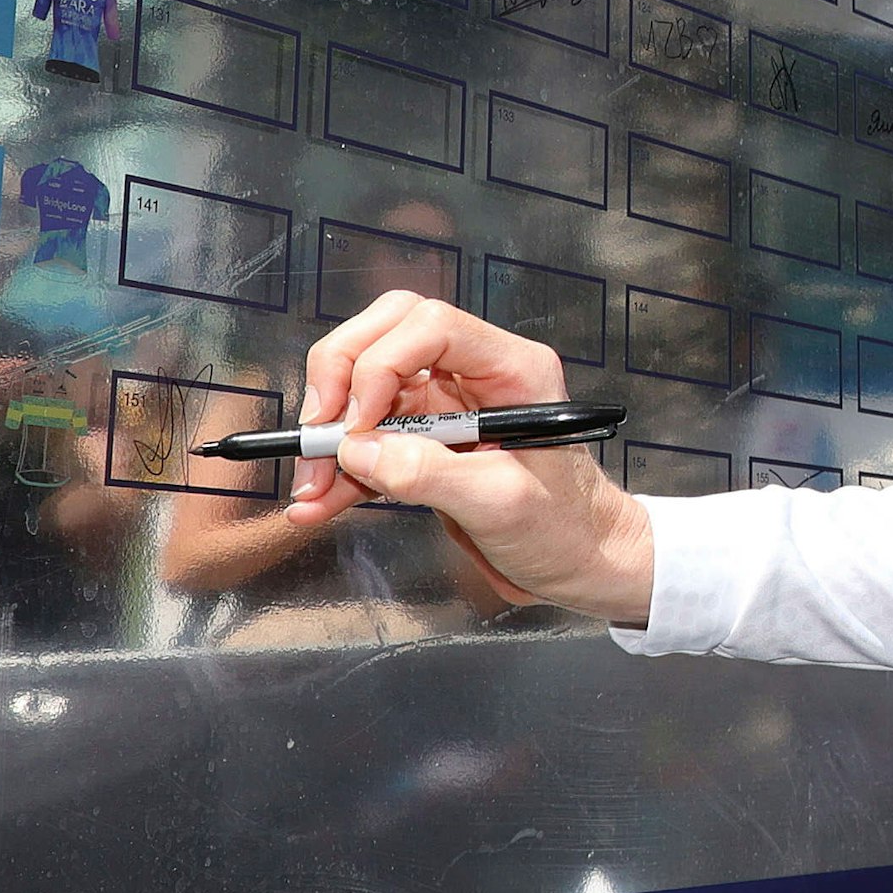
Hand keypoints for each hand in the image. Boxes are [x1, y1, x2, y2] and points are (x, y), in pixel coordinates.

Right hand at [284, 293, 653, 621]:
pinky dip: (338, 470)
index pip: (431, 326)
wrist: (582, 566)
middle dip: (340, 381)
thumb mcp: (502, 503)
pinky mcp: (425, 446)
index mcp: (510, 370)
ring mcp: (446, 409)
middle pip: (387, 337)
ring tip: (310, 488)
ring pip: (365, 391)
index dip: (381, 363)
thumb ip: (429, 473)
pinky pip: (368, 443)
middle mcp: (474, 376)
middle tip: (319, 436)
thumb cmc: (568, 529)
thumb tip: (356, 450)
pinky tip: (316, 504)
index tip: (359, 422)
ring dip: (329, 436)